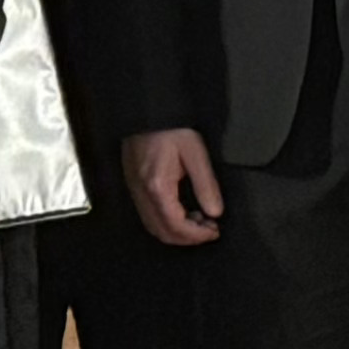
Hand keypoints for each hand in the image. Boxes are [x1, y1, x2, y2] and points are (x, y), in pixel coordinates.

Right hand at [125, 128, 225, 246]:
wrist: (146, 110)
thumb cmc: (170, 127)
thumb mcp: (195, 152)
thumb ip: (206, 185)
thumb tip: (215, 212)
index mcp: (158, 186)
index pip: (176, 226)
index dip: (197, 235)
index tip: (214, 231)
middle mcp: (142, 192)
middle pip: (162, 232)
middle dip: (187, 238)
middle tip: (208, 229)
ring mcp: (134, 189)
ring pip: (152, 226)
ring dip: (176, 231)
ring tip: (197, 220)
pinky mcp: (133, 184)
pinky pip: (147, 214)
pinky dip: (165, 221)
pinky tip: (181, 210)